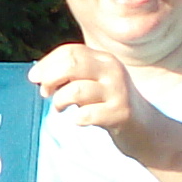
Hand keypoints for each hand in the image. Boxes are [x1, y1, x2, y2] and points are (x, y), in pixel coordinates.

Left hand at [31, 42, 153, 155]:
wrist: (147, 130)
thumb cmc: (111, 105)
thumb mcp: (94, 83)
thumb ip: (71, 75)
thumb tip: (38, 74)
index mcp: (104, 60)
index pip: (70, 51)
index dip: (47, 63)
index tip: (34, 78)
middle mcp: (113, 71)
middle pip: (71, 64)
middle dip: (50, 78)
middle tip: (45, 92)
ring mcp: (118, 92)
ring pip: (75, 90)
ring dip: (60, 101)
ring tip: (60, 108)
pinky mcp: (120, 114)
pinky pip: (88, 114)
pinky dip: (77, 118)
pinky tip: (78, 121)